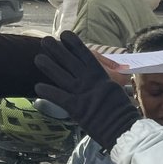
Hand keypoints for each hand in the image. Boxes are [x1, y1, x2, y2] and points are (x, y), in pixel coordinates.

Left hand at [34, 31, 140, 149]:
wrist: (124, 129)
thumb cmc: (121, 111)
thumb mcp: (115, 90)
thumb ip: (108, 80)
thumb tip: (112, 72)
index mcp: (101, 76)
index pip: (85, 55)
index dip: (74, 44)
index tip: (64, 35)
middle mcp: (90, 81)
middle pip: (70, 61)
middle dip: (57, 50)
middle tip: (45, 40)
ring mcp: (82, 93)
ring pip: (61, 76)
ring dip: (49, 66)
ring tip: (37, 58)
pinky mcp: (76, 108)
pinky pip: (59, 97)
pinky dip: (48, 91)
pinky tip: (37, 87)